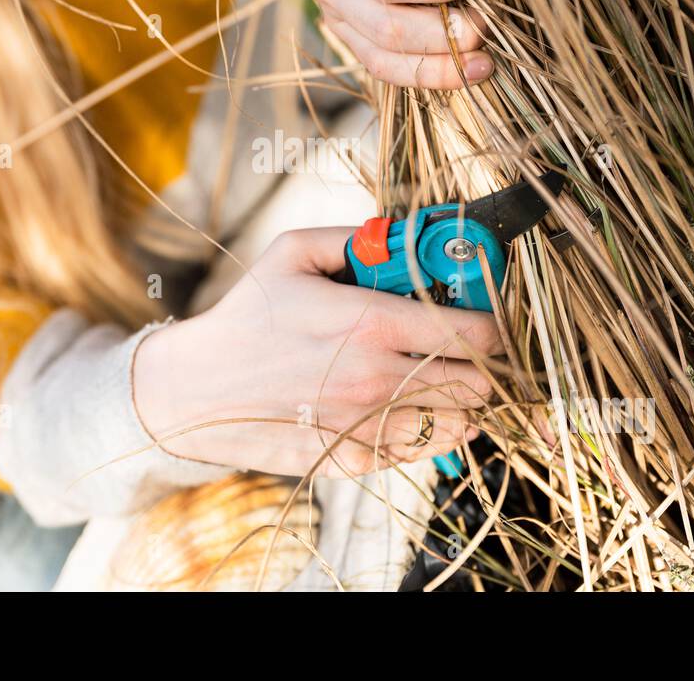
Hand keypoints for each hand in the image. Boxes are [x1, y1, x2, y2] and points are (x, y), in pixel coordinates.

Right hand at [132, 227, 501, 477]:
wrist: (196, 391)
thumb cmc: (247, 317)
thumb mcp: (291, 253)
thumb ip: (355, 238)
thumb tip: (405, 233)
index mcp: (373, 324)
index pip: (477, 334)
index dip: (496, 327)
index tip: (491, 321)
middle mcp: (379, 380)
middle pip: (479, 384)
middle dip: (483, 365)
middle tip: (467, 350)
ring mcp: (368, 427)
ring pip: (460, 424)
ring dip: (463, 403)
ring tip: (441, 379)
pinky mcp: (354, 460)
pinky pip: (421, 452)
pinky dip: (429, 432)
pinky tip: (408, 408)